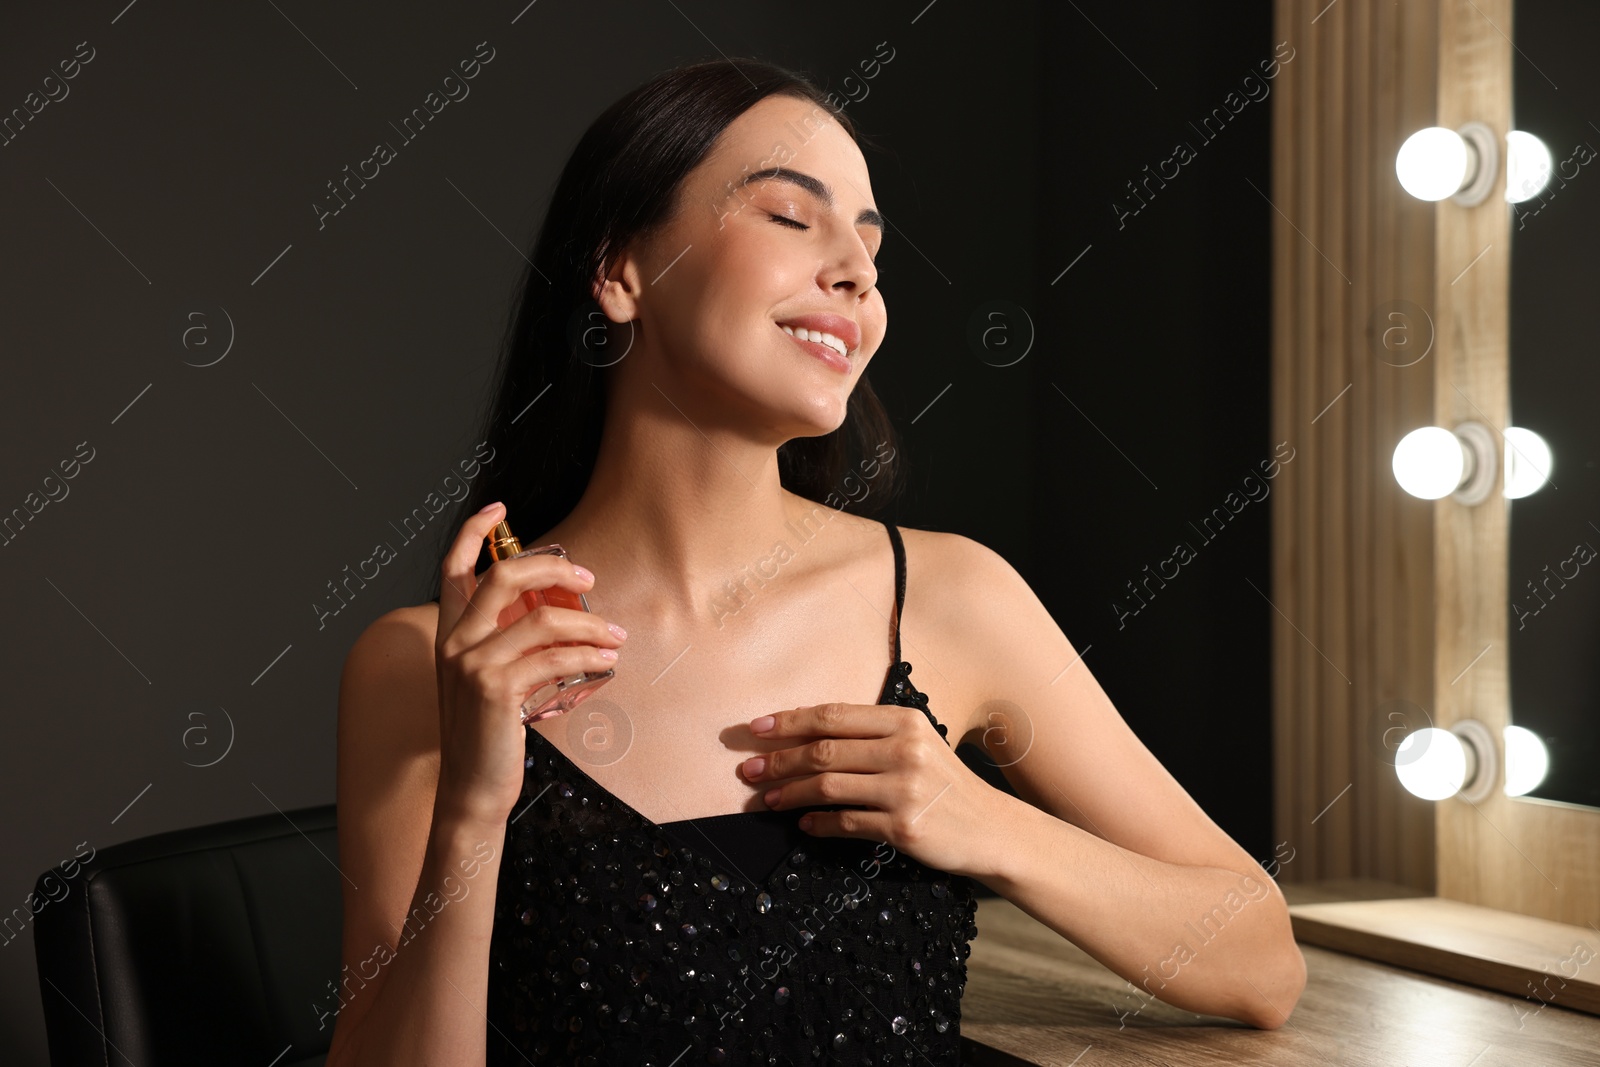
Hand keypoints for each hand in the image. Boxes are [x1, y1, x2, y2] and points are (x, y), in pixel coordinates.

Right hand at [433, 502, 627, 825]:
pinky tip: (609, 662)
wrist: (472, 791)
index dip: (473, 532)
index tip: (498, 508)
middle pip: (503, 578)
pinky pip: (556, 658)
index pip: (452, 569)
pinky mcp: (497, 689)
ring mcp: (473, 665)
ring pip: (543, 620)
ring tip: (616, 639)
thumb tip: (559, 613)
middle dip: (553, 569)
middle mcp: (454, 643)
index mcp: (449, 635)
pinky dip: (590, 656)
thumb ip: (508, 644)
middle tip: (589, 580)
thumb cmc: (488, 736)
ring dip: (591, 626)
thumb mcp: (488, 681)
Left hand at [742, 702, 1001, 879]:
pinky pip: (845, 822)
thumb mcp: (917, 744)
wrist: (991, 828)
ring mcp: (905, 789)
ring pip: (828, 787)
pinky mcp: (903, 827)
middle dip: (778, 760)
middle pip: (824, 751)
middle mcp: (905, 750)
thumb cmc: (945, 783)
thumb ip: (871, 734)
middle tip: (748, 770)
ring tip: (766, 800)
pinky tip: (803, 824)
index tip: (755, 729)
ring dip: (789, 794)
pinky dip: (817, 824)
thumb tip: (804, 735)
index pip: (833, 715)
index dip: (789, 721)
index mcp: (904, 721)